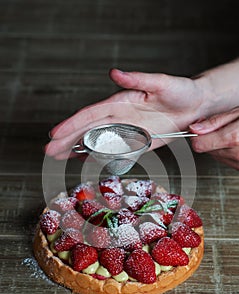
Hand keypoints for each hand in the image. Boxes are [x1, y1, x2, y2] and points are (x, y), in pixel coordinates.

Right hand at [46, 69, 204, 158]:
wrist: (196, 106)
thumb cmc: (180, 91)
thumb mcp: (161, 83)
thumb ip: (137, 79)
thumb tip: (113, 72)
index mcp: (122, 101)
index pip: (91, 113)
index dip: (72, 124)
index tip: (55, 134)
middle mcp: (120, 116)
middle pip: (88, 129)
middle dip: (67, 140)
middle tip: (49, 151)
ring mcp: (126, 130)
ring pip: (96, 140)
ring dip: (77, 148)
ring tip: (58, 156)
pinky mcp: (136, 142)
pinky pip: (113, 150)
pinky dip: (97, 155)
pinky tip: (84, 159)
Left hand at [190, 107, 238, 169]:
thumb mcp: (238, 114)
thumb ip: (216, 122)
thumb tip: (194, 129)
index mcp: (233, 138)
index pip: (198, 144)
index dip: (197, 135)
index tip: (200, 128)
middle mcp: (235, 154)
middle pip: (205, 150)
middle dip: (209, 138)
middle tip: (221, 128)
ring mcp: (238, 164)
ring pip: (214, 156)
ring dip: (218, 146)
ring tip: (231, 134)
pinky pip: (225, 160)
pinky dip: (227, 152)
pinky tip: (236, 143)